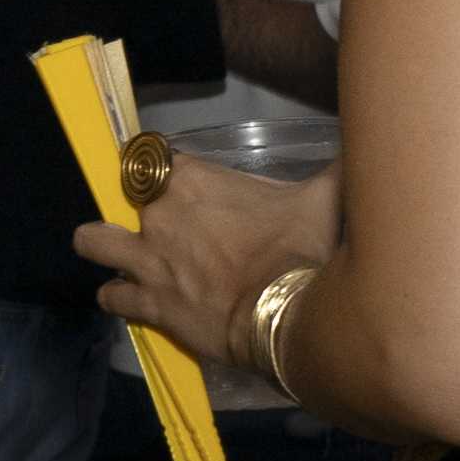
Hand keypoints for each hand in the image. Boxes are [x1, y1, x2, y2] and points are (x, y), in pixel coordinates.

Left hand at [75, 160, 330, 373]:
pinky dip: (114, 297)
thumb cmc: (299, 250)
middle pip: (127, 196)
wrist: (285, 315)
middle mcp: (158, 212)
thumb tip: (364, 145)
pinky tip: (122, 298)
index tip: (174, 180)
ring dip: (101, 244)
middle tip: (161, 223)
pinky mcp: (147, 302)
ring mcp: (146, 259)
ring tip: (110, 252)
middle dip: (141, 208)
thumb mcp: (322, 199)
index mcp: (191, 178)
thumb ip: (337, 168)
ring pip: (95, 241)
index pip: (156, 157)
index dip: (164, 169)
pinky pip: (112, 296)